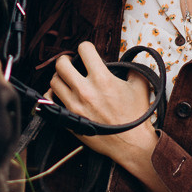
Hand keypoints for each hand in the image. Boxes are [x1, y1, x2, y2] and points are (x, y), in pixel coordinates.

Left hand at [50, 41, 157, 163]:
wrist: (131, 143)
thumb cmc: (136, 116)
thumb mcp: (140, 86)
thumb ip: (133, 69)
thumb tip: (128, 62)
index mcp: (102, 79)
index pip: (84, 50)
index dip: (86, 48)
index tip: (88, 53)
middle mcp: (85, 90)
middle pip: (61, 64)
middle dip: (66, 60)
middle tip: (71, 63)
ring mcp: (75, 105)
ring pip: (54, 81)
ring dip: (60, 77)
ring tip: (67, 78)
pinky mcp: (69, 118)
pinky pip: (51, 102)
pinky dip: (52, 95)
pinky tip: (59, 93)